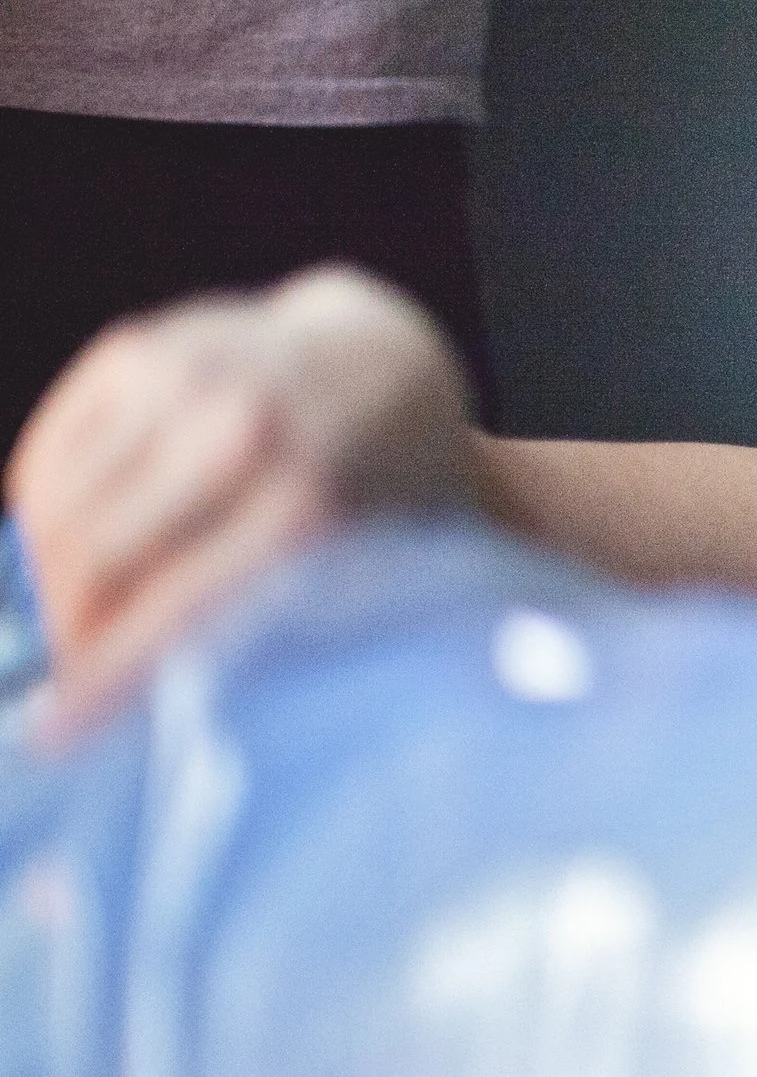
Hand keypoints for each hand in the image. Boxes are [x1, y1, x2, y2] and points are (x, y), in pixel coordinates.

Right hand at [5, 268, 476, 740]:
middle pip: (95, 559)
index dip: (104, 677)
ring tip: (83, 610)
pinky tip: (76, 539)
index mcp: (310, 501)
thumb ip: (303, 625)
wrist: (386, 356)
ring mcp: (184, 379)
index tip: (59, 733)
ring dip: (50, 576)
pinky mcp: (137, 349)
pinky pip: (50, 457)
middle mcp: (242, 432)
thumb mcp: (381, 560)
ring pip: (57, 509)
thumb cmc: (385, 480)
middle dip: (72, 629)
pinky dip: (45, 510)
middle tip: (81, 667)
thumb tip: (194, 716)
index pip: (172, 608)